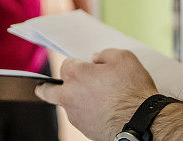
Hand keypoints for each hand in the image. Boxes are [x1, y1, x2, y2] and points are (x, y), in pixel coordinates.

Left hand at [35, 49, 157, 140]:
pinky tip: (100, 110)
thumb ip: (104, 54)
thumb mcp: (123, 58)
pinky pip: (80, 118)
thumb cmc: (132, 89)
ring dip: (72, 100)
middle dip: (45, 88)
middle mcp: (70, 95)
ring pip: (66, 106)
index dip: (76, 64)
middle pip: (48, 91)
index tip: (84, 66)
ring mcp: (75, 115)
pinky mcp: (84, 129)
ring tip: (91, 99)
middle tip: (42, 87)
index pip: (66, 65)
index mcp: (76, 74)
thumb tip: (95, 59)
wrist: (140, 121)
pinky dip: (85, 113)